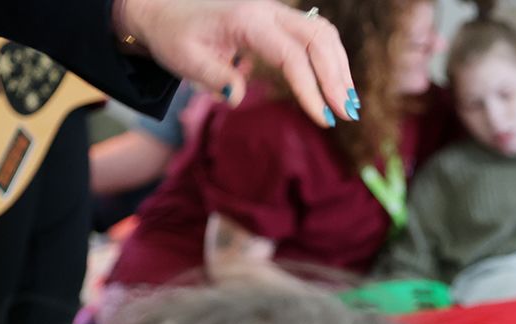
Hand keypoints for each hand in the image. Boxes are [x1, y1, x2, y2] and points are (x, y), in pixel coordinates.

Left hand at [111, 0, 355, 128]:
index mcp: (246, 20)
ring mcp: (277, 13)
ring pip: (324, 34)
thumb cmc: (175, 37)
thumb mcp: (184, 59)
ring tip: (349, 104)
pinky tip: (338, 86)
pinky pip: (317, 35)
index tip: (323, 120)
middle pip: (318, 38)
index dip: (310, 89)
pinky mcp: (281, 21)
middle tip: (347, 114)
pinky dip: (333, 59)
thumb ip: (212, 76)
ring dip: (341, 68)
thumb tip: (236, 97)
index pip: (291, 55)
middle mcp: (268, 11)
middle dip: (337, 77)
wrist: (166, 13)